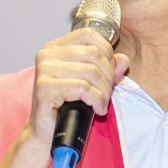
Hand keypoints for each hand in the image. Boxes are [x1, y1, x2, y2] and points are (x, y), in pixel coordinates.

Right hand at [23, 27, 129, 145]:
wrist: (47, 133)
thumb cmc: (67, 108)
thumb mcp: (91, 83)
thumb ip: (107, 68)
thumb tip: (123, 60)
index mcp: (55, 48)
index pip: (88, 34)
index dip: (106, 51)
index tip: (109, 72)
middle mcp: (47, 55)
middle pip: (93, 54)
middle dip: (108, 76)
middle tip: (107, 94)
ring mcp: (44, 70)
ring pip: (91, 72)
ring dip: (103, 92)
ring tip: (101, 104)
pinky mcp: (45, 87)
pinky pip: (83, 88)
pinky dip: (96, 100)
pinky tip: (96, 109)